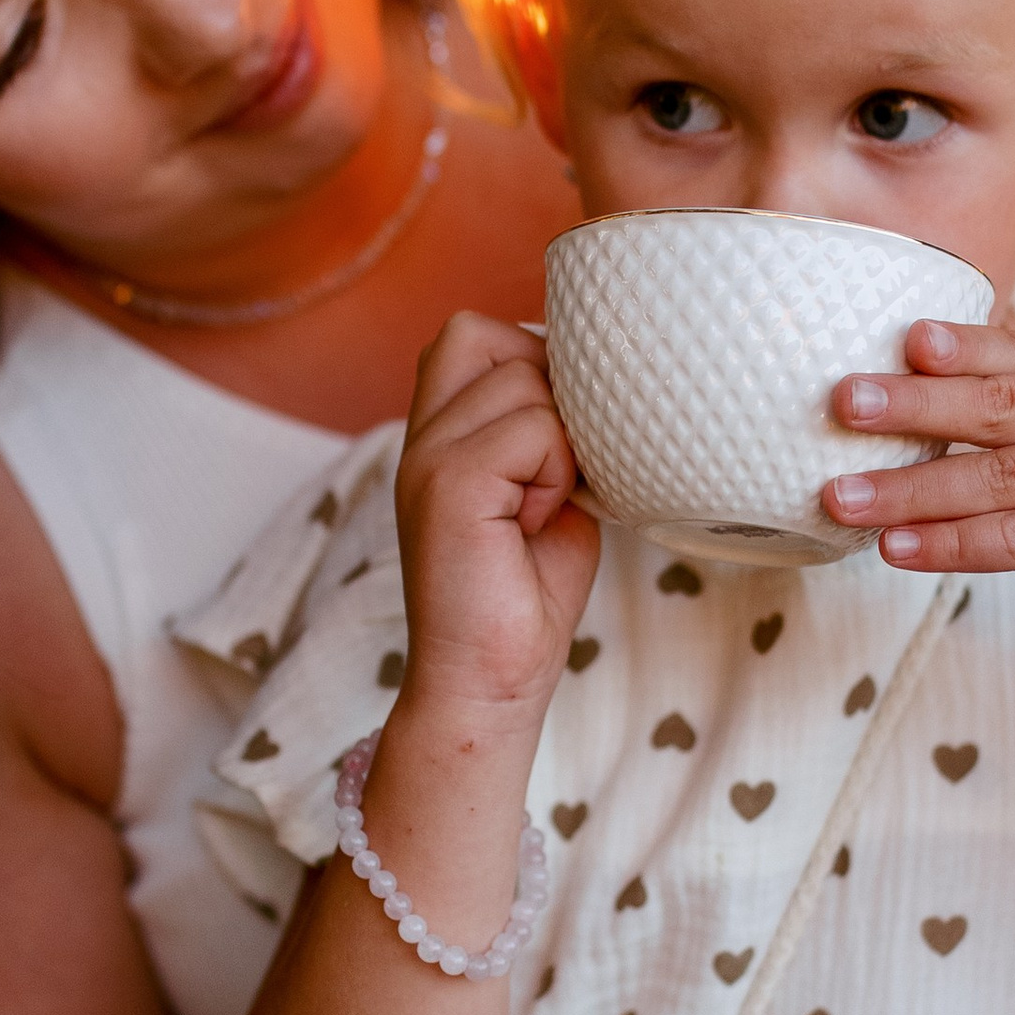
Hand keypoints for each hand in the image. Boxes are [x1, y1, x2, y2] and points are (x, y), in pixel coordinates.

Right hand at [392, 310, 598, 721]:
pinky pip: (534, 429)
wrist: (490, 682)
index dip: (534, 364)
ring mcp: (425, 454)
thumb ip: (549, 426)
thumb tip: (595, 373)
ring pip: (526, 382)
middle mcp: (420, 433)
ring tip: (541, 509)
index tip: (556, 444)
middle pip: (489, 335)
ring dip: (561, 445)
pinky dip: (556, 474)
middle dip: (546, 391)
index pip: (474, 332)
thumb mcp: (547, 488)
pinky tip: (537, 523)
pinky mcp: (446, 483)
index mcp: (436, 431)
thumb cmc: (525, 597)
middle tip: (552, 473)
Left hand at [820, 319, 1014, 659]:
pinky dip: (947, 545)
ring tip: (842, 497)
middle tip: (844, 403)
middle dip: (914, 404)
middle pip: (997, 405)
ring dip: (909, 489)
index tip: (899, 339)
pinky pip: (1012, 539)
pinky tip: (896, 549)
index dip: (959, 345)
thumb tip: (915, 389)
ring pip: (995, 478)